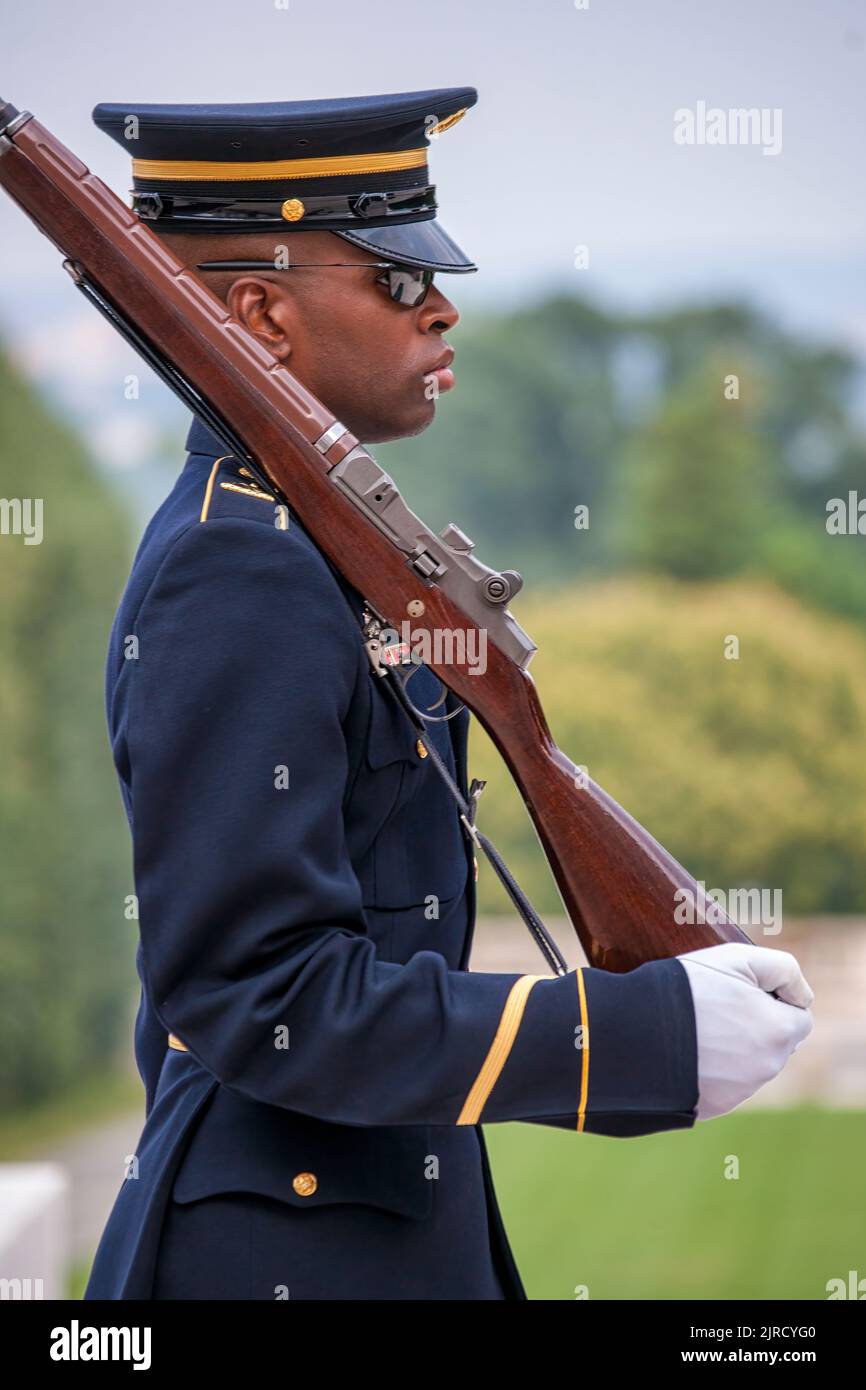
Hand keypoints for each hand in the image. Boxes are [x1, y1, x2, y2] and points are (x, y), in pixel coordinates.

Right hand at [675, 942, 813, 1120]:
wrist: (632, 1033)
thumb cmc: (686, 990)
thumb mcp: (738, 958)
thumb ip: (784, 969)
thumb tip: (803, 996)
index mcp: (779, 1032)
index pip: (798, 1016)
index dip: (772, 998)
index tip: (740, 990)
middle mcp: (767, 1067)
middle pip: (774, 1042)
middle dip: (753, 1023)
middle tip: (713, 1005)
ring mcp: (740, 1091)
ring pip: (749, 1063)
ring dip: (732, 1046)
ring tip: (693, 1026)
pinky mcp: (712, 1106)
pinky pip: (722, 1083)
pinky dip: (710, 1068)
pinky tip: (684, 1050)